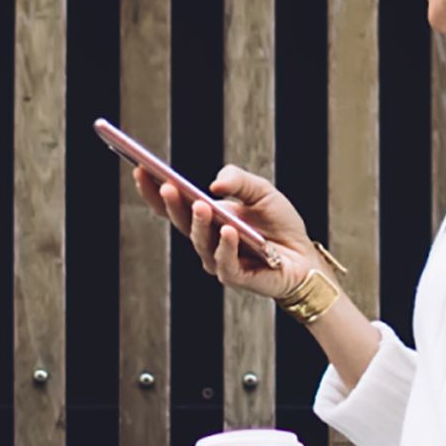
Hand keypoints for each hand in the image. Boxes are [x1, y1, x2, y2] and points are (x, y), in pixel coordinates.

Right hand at [135, 163, 312, 300]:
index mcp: (207, 217)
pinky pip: (224, 264)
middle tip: (166, 186)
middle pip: (181, 222)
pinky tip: (229, 232)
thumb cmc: (280, 225)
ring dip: (199, 224)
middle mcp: (207, 239)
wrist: (304, 256)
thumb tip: (215, 184)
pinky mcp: (237, 277)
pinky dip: (225, 247)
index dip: (154, 189)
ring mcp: (219, 259)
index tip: (141, 168)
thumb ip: (239, 180)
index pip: (174, 204)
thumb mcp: (261, 191)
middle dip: (171, 203)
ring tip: (201, 206)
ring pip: (201, 243)